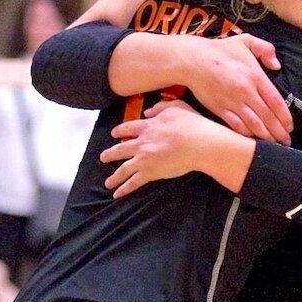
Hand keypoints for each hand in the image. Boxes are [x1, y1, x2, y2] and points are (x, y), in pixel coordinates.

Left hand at [101, 102, 220, 196]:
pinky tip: (117, 194)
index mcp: (148, 126)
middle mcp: (142, 143)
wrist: (198, 143)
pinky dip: (124, 189)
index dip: (120, 130)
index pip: (129, 128)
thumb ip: (160, 107)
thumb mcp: (176, 107)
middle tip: (103, 157)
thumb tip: (148, 111)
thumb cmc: (191, 124)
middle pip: (121, 149)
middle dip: (110, 154)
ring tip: (108, 183)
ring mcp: (144, 159)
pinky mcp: (150, 172)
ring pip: (123, 169)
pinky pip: (134, 182)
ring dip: (114, 177)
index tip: (114, 133)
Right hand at [188, 34, 290, 143]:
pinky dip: (247, 135)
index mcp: (255, 76)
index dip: (285, 117)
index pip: (276, 101)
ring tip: (274, 145)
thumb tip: (276, 66)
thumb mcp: (246, 41)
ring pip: (254, 125)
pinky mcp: (220, 109)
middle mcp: (246, 92)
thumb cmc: (220, 49)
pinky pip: (237, 126)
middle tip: (286, 141)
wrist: (193, 60)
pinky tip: (253, 140)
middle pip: (268, 117)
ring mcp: (233, 102)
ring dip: (266, 137)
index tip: (290, 126)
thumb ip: (266, 49)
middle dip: (279, 132)